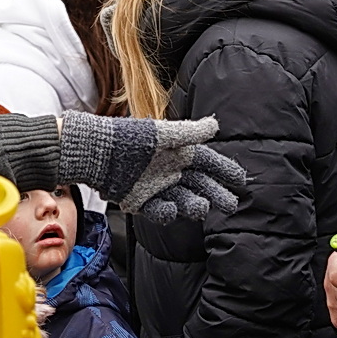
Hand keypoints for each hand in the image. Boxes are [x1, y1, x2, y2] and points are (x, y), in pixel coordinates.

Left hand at [58, 113, 243, 221]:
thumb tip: (215, 126)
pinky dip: (167, 212)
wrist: (95, 153)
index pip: (207, 162)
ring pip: (183, 200)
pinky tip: (172, 209)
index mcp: (177, 151)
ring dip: (195, 205)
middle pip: (200, 185)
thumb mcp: (161, 134)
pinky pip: (159, 210)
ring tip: (202, 207)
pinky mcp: (140, 201)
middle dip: (217, 194)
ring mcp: (156, 187)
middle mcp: (170, 170)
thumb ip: (189, 133)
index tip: (241, 180)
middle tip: (231, 204)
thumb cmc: (128, 138)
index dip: (224, 170)